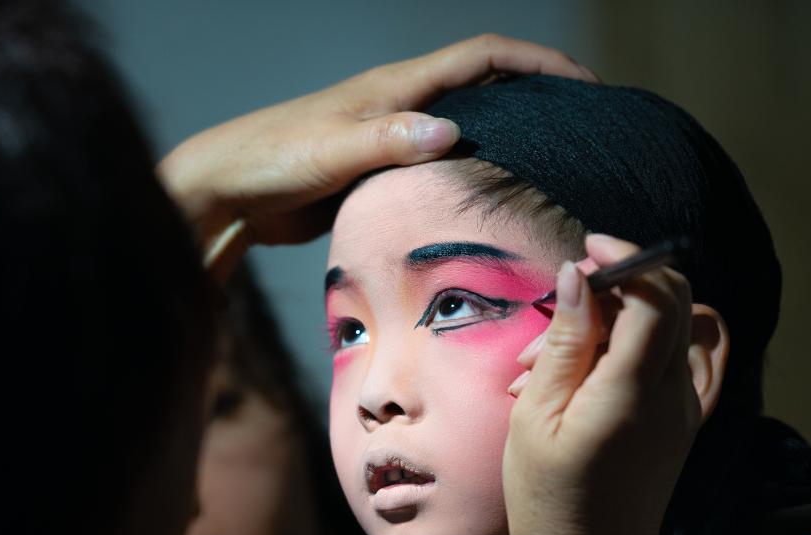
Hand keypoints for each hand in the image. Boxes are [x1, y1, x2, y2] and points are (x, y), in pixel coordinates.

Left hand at [158, 34, 596, 281]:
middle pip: (483, 87)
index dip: (537, 62)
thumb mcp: (331, 150)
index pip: (483, 56)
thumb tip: (450, 133)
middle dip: (535, 96)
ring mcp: (389, 140)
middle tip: (581, 129)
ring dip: (505, 138)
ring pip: (462, 129)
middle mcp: (399, 107)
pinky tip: (484, 202)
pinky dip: (467, 174)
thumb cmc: (271, 159)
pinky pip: (436, 168)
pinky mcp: (376, 175)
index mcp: (396, 88)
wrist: (227, 191)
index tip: (583, 84)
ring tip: (550, 166)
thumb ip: (387, 142)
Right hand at [502, 233, 700, 534]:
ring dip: (622, 316)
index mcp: (632, 391)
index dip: (625, 259)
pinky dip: (636, 344)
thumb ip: (562, 341)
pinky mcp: (682, 421)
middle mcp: (672, 394)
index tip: (585, 250)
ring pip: (672, 326)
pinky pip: (674, 358)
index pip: (655, 294)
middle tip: (563, 300)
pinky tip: (590, 369)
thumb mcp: (536, 415)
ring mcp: (684, 408)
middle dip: (622, 281)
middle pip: (674, 300)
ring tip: (557, 354)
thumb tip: (576, 275)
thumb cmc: (548, 497)